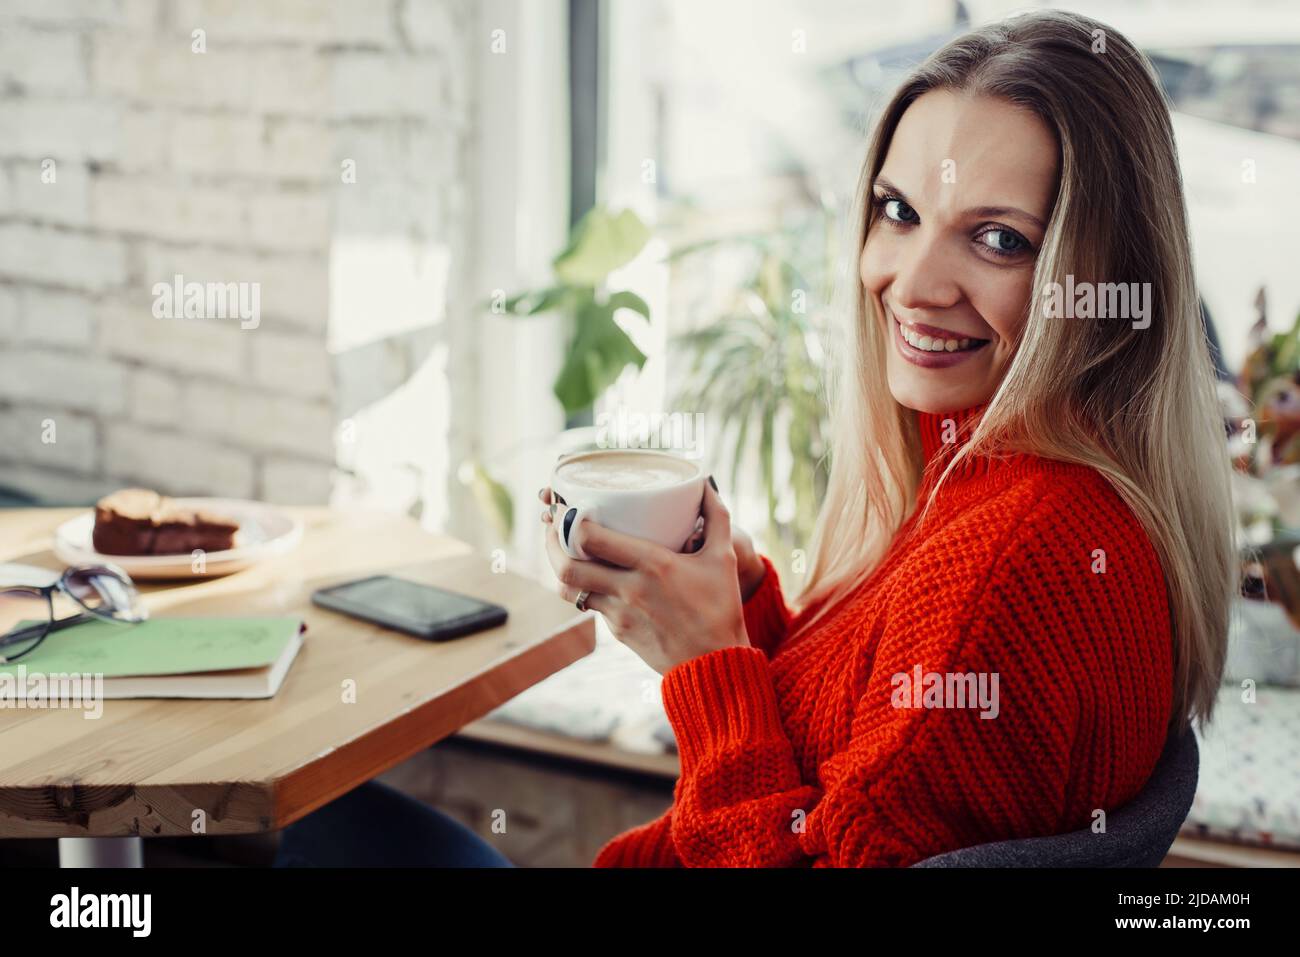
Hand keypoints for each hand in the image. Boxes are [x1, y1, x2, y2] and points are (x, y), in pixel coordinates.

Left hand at [539, 483, 749, 674]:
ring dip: (560, 567)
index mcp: (652, 564)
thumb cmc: (721, 608)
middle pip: (567, 566)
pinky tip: (591, 575)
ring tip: (561, 550)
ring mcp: (618, 613)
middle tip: (553, 526)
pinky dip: (585, 588)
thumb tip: (704, 485)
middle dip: (551, 542)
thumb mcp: (724, 558)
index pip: (591, 539)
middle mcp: (628, 589)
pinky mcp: (617, 631)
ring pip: (569, 589)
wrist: (715, 663)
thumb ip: (715, 517)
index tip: (572, 508)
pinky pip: (590, 604)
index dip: (572, 522)